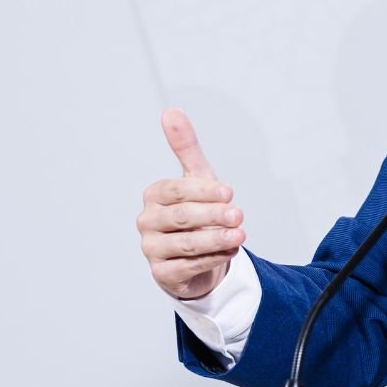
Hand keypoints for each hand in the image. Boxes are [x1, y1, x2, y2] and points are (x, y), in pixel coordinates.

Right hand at [137, 108, 245, 299]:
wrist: (197, 256)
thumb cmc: (197, 213)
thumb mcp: (197, 179)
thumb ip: (185, 147)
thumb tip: (171, 111)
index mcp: (153, 195)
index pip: (176, 190)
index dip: (203, 191)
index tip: (229, 192)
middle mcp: (147, 222)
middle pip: (181, 217)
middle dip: (213, 215)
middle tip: (239, 214)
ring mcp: (151, 249)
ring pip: (186, 244)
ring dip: (216, 240)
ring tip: (240, 235)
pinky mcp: (162, 274)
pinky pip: (189, 267)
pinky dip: (213, 259)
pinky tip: (230, 252)